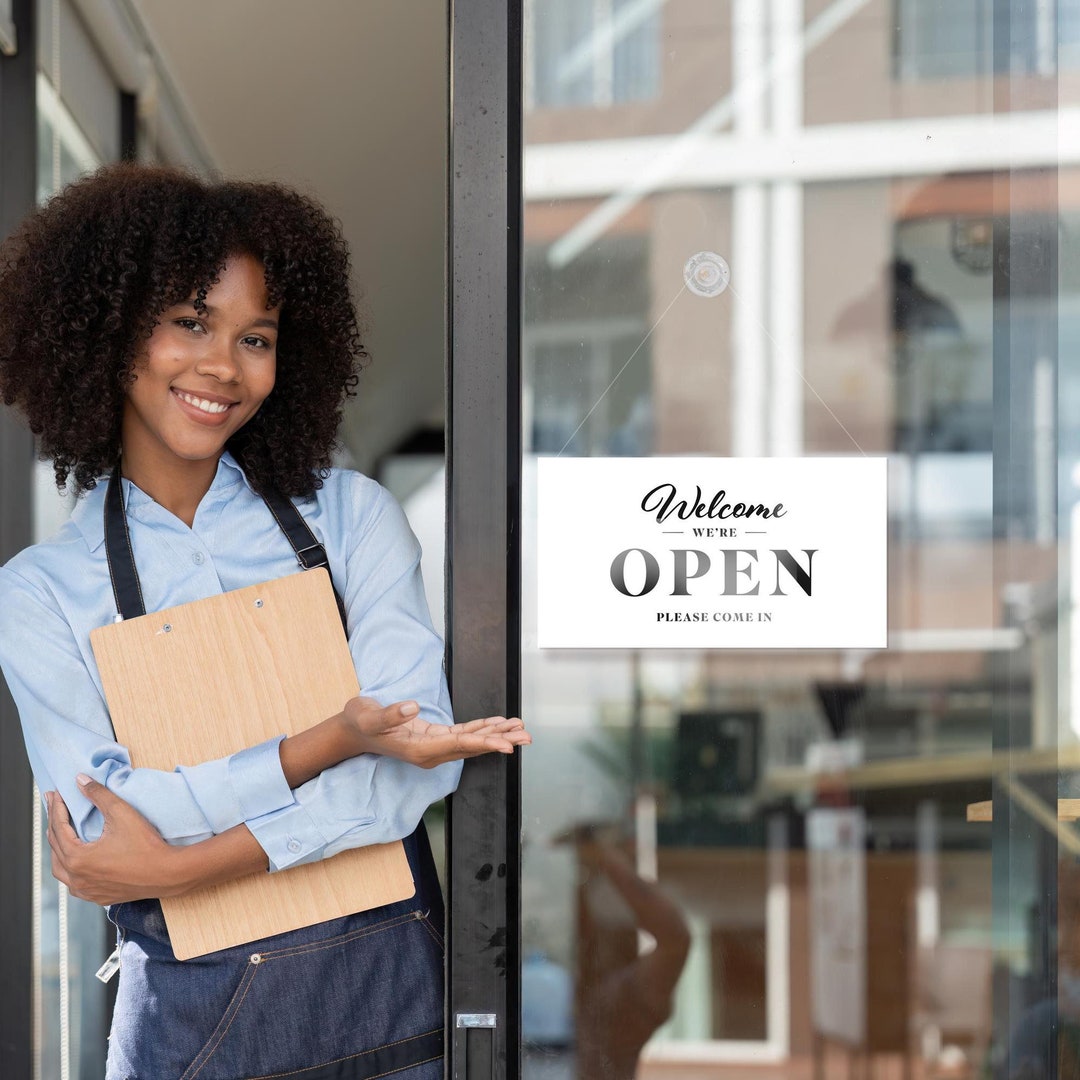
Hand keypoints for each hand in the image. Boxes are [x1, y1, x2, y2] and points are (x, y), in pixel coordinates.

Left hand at [46, 776, 181, 904]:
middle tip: (55, 807)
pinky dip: (70, 868)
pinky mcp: (97, 896)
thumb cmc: (146, 847)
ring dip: (59, 849)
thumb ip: (99, 794)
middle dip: (54, 824)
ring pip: (60, 869)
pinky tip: (77, 860)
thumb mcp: (121, 813)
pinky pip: (74, 882)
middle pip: (55, 847)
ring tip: (62, 833)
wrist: (166, 873)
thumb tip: (81, 781)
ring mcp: (86, 890)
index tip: (56, 795)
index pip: (58, 828)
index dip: (57, 808)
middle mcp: (77, 878)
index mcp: (78, 859)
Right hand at [342, 696, 530, 768]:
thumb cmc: (360, 722)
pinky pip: (465, 735)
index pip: (458, 745)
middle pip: (472, 747)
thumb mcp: (368, 715)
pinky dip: (483, 729)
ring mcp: (434, 748)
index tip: (506, 744)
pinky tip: (500, 724)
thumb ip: (390, 714)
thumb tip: (412, 707)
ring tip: (522, 730)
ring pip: (472, 742)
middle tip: (527, 737)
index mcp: (419, 750)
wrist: (352, 731)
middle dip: (501, 741)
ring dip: (498, 736)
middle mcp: (431, 753)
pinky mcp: (435, 739)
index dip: (483, 742)